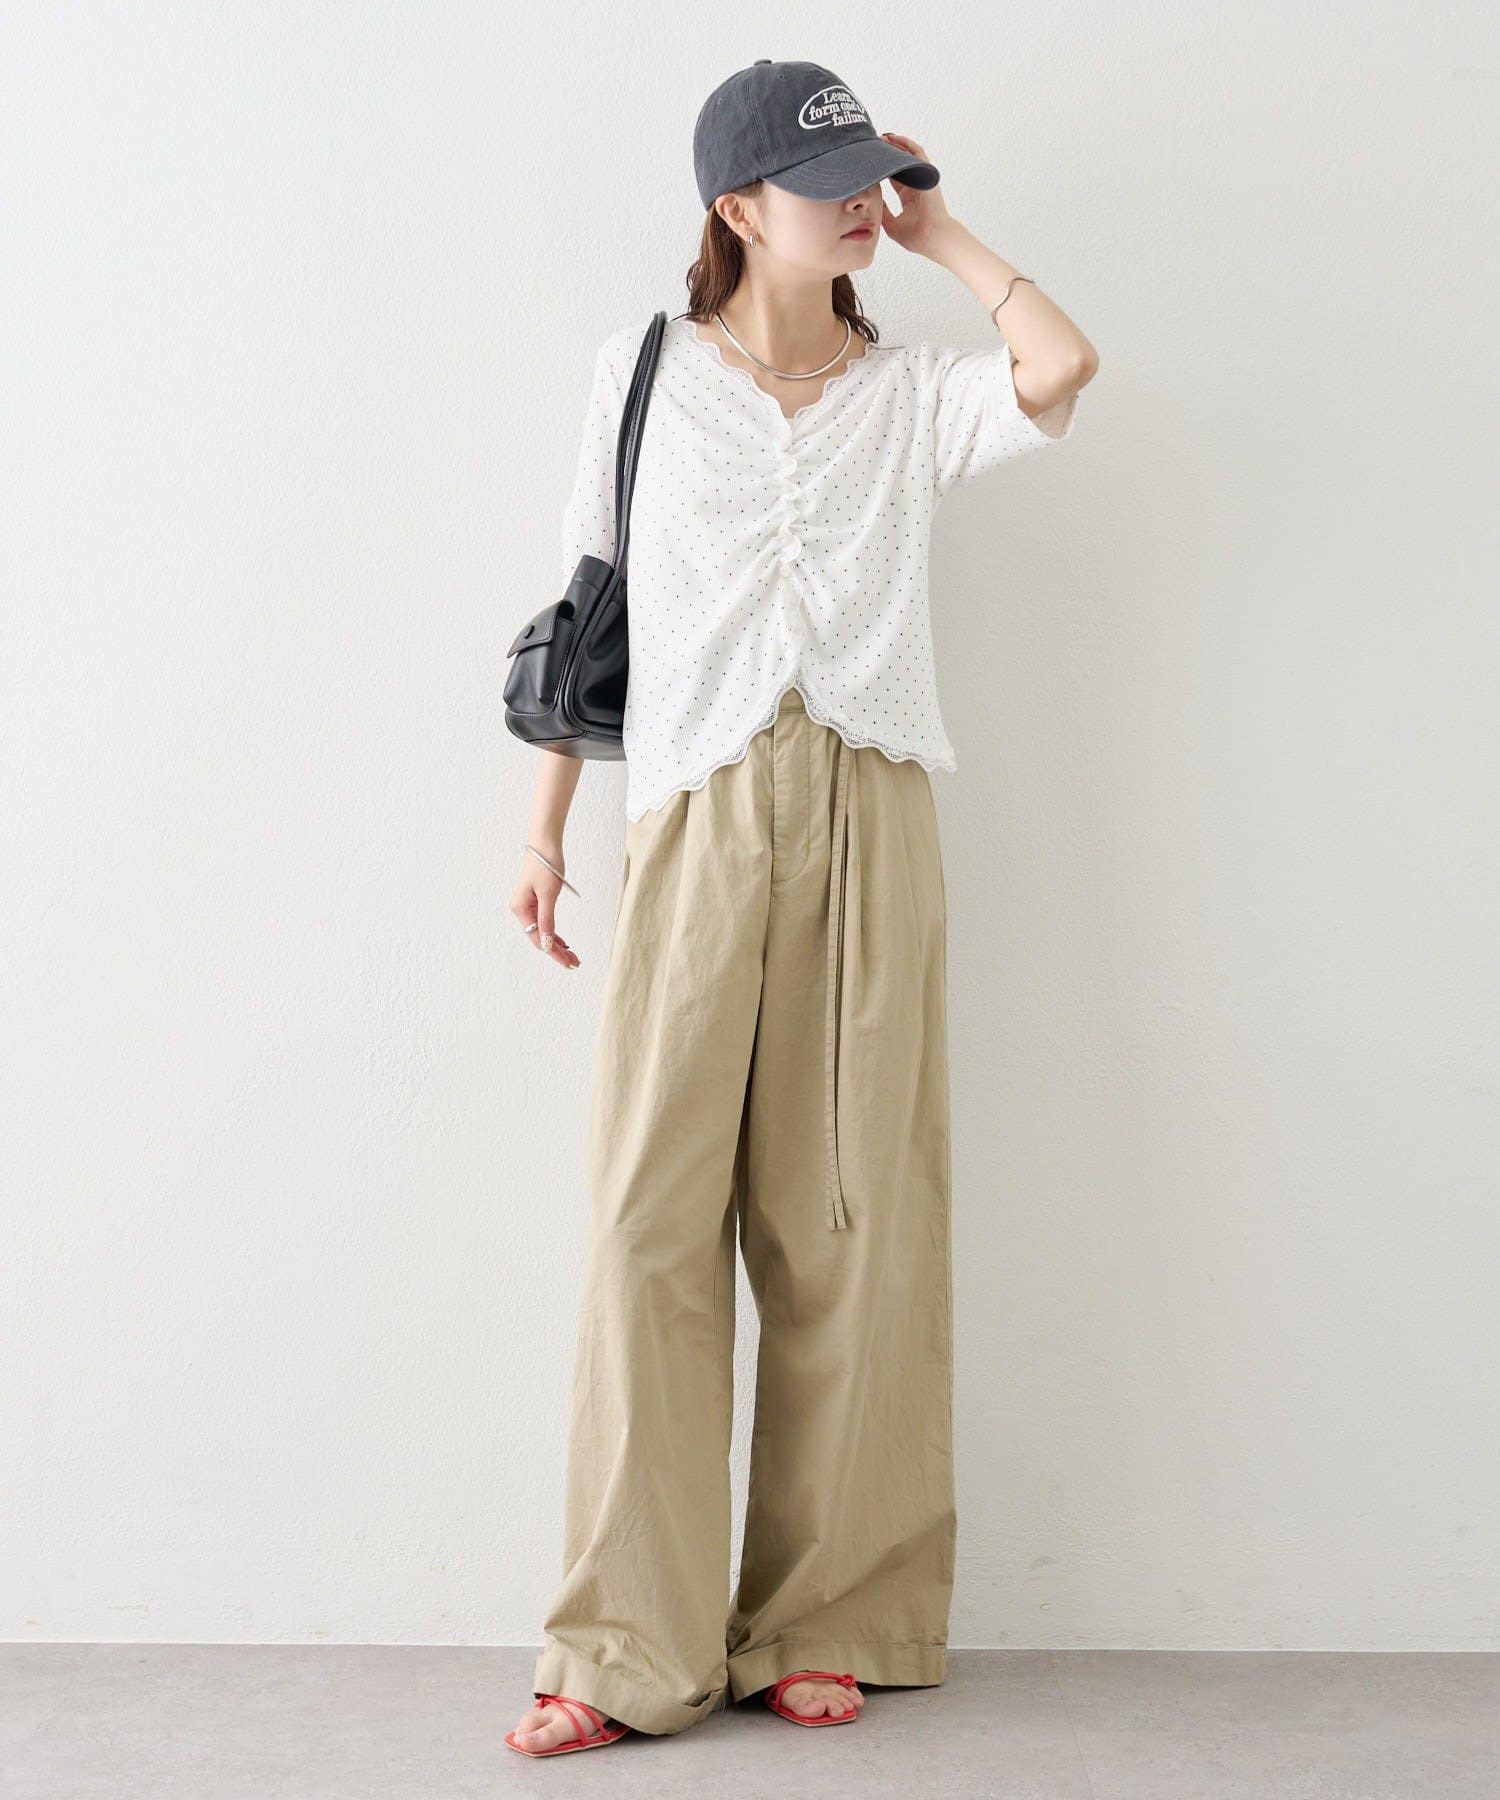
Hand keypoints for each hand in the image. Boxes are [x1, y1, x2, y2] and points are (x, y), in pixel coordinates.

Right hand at [511, 850, 580, 968]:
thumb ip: (546, 920)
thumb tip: (546, 944)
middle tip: (575, 963)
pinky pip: (543, 922)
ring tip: (572, 956)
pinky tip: (563, 941)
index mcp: (520, 909)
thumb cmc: (546, 864)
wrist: (545, 842)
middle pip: (539, 938)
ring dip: (556, 944)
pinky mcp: (534, 901)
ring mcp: (527, 905)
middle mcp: (520, 910)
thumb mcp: (548, 895)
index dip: (554, 953)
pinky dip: (553, 932)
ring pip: (542, 932)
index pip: (537, 939)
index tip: (568, 963)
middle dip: (557, 952)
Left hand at [878, 133, 955, 255]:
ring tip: (880, 138)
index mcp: (909, 197)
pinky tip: (893, 137)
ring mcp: (921, 179)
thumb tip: (872, 196)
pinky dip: (906, 143)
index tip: (869, 162)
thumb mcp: (890, 223)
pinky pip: (917, 152)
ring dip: (895, 145)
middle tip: (873, 145)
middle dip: (887, 154)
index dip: (882, 169)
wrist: (931, 237)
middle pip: (899, 164)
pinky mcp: (926, 173)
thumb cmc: (915, 236)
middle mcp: (915, 186)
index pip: (893, 178)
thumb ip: (882, 209)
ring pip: (907, 156)